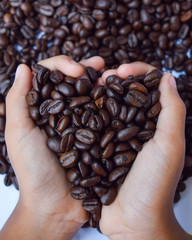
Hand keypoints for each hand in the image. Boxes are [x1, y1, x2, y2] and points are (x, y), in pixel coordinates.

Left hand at [1, 55, 103, 239]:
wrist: (55, 203)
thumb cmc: (33, 170)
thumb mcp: (18, 133)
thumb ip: (18, 100)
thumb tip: (23, 66)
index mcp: (40, 108)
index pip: (49, 76)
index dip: (63, 65)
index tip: (76, 69)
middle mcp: (60, 112)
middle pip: (72, 83)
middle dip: (86, 69)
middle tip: (100, 64)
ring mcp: (79, 124)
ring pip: (89, 96)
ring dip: (100, 83)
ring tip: (111, 74)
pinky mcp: (93, 136)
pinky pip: (101, 115)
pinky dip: (109, 103)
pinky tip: (118, 95)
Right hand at [100, 62, 189, 239]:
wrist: (133, 218)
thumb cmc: (155, 184)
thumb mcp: (169, 145)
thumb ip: (171, 110)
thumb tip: (168, 76)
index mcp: (156, 121)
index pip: (149, 86)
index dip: (137, 71)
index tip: (121, 70)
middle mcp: (137, 125)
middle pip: (126, 92)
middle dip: (114, 79)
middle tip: (102, 75)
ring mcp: (118, 136)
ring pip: (108, 106)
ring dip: (99, 93)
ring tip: (89, 86)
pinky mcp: (102, 146)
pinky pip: (94, 124)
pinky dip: (88, 112)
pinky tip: (79, 106)